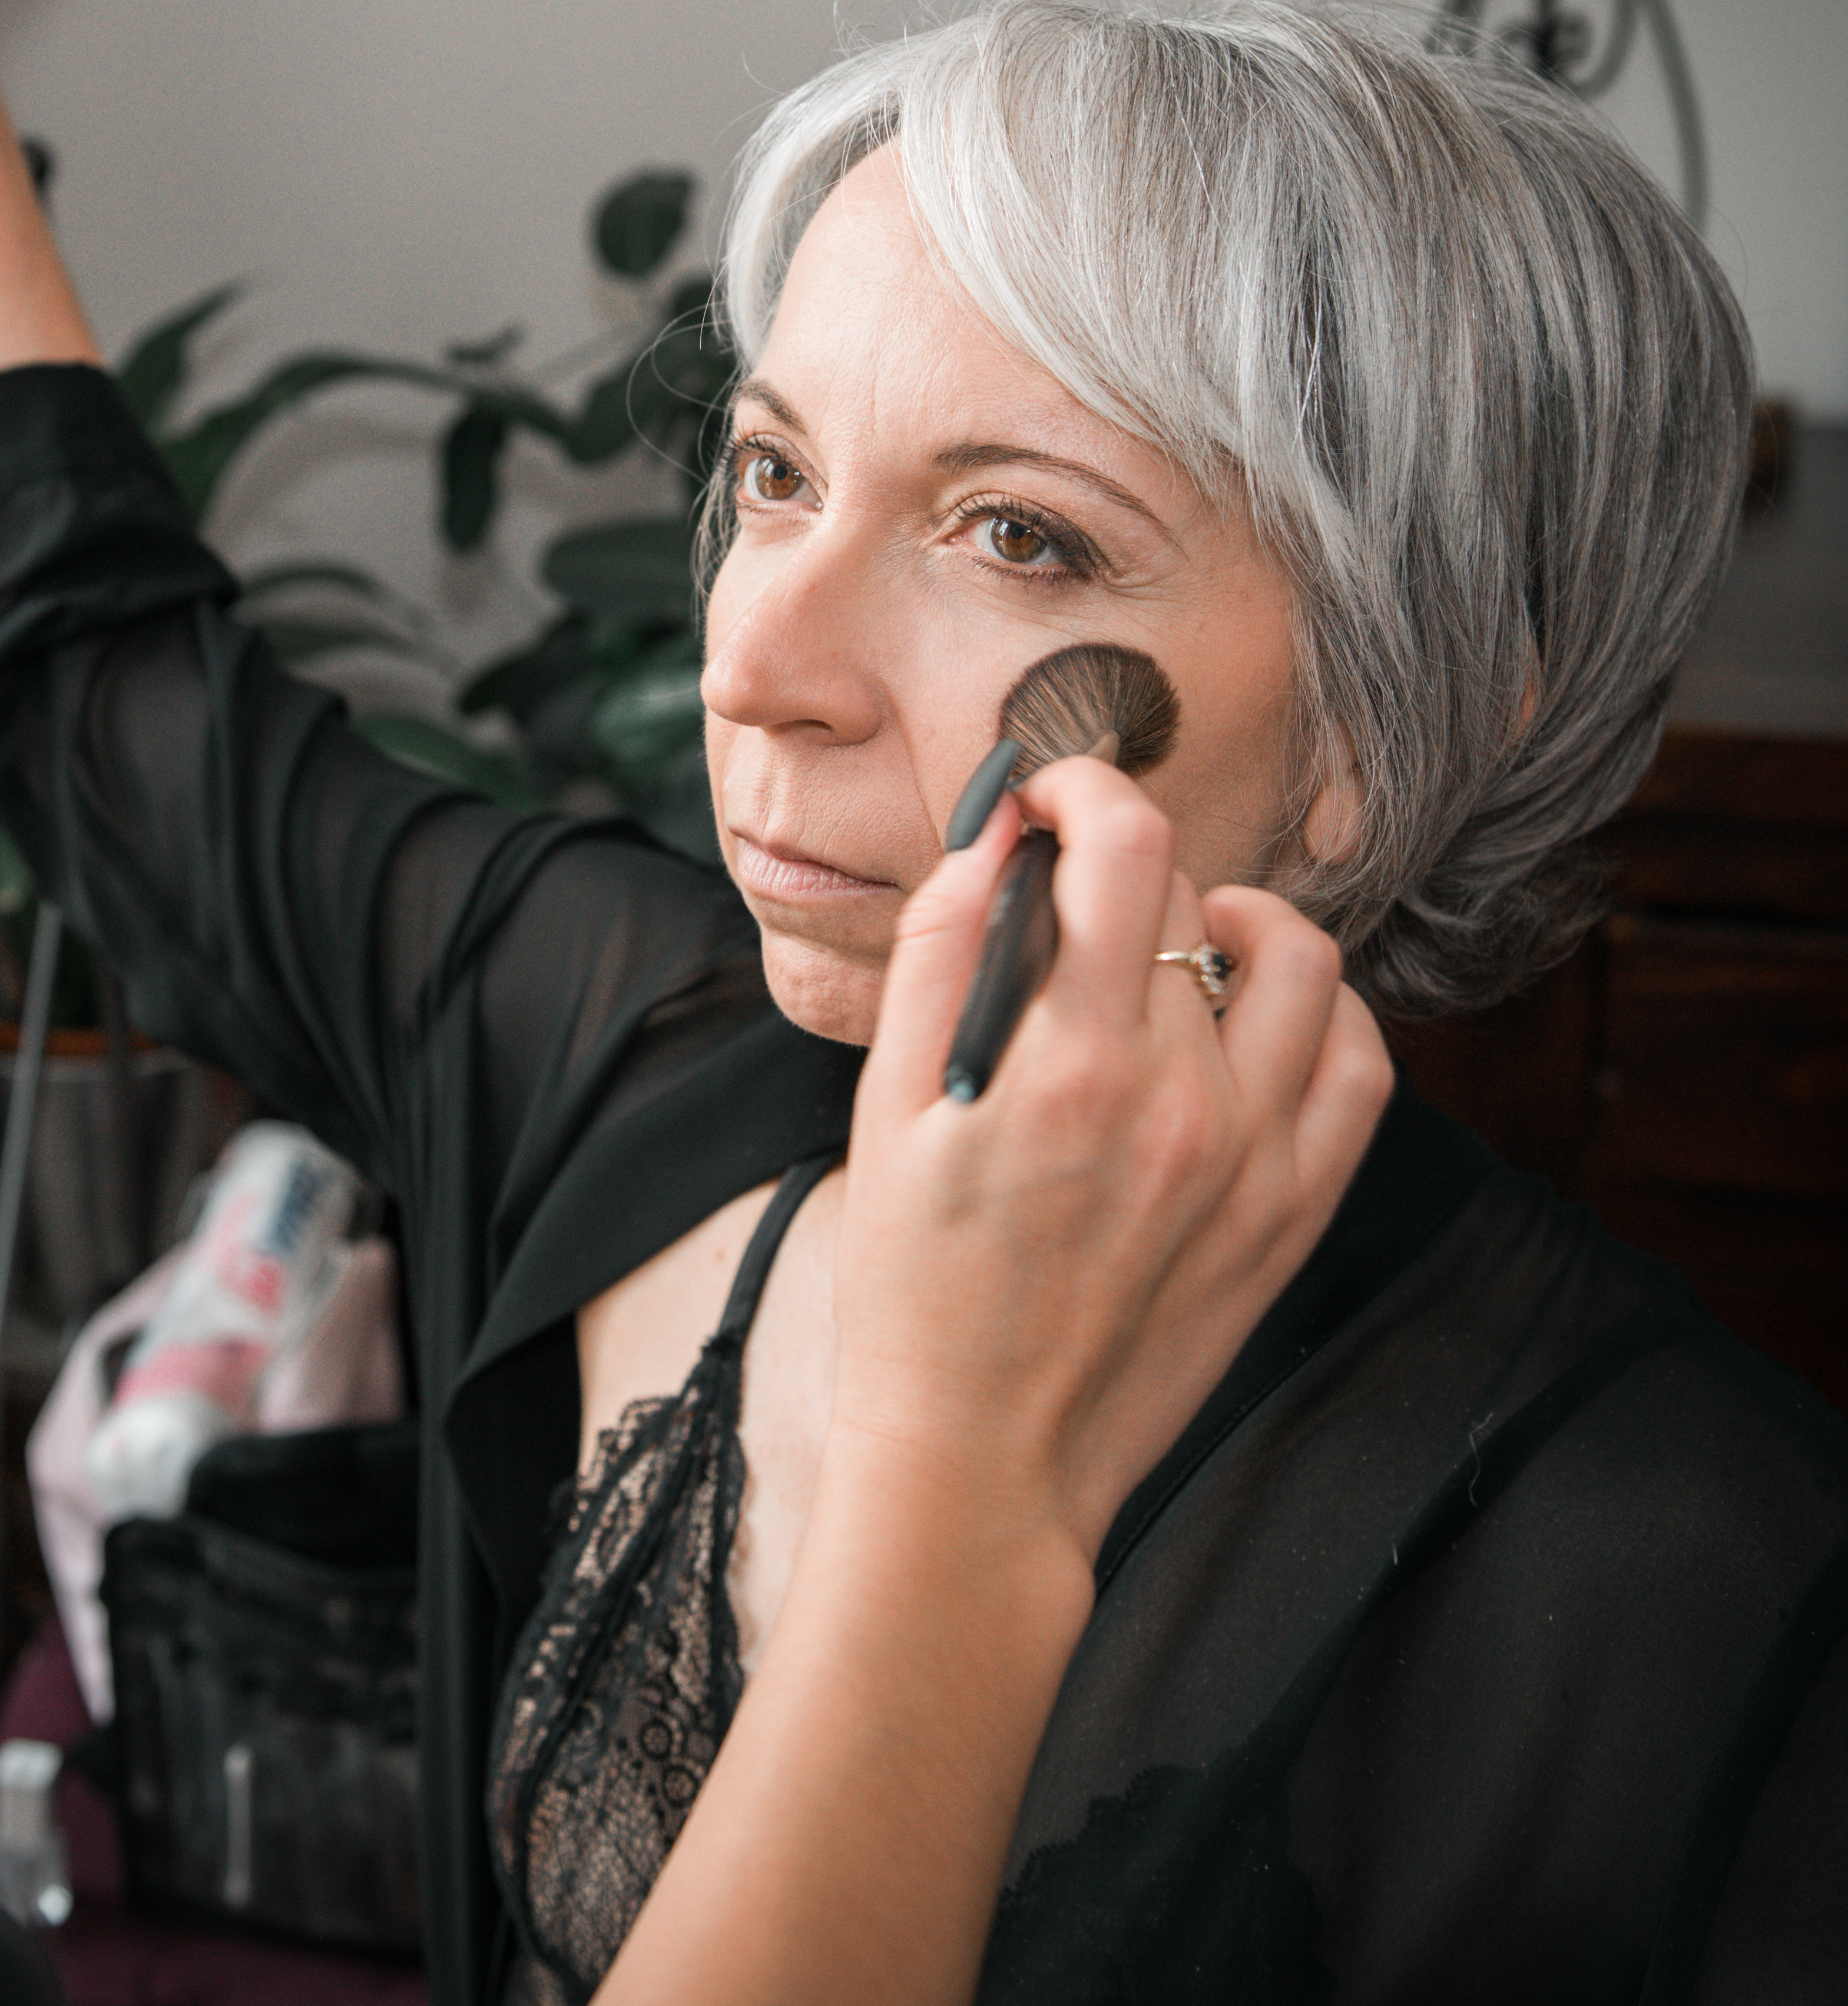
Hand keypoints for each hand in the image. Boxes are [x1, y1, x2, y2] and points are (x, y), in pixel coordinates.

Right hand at [821, 759, 1389, 1570]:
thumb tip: (996, 839)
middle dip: (1122, 865)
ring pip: (1302, 962)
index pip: (1124, 849)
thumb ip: (944, 958)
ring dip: (1238, 918)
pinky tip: (1257, 1016)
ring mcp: (1254, 1160)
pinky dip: (1325, 1014)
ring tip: (1178, 940)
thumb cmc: (913, 1285)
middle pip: (1192, 896)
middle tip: (1069, 896)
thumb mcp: (886, 1109)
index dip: (1084, 789)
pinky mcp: (1294, 1214)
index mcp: (1070, 1065)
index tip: (1049, 798)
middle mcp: (1182, 1100)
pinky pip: (1362, 1069)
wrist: (983, 1458)